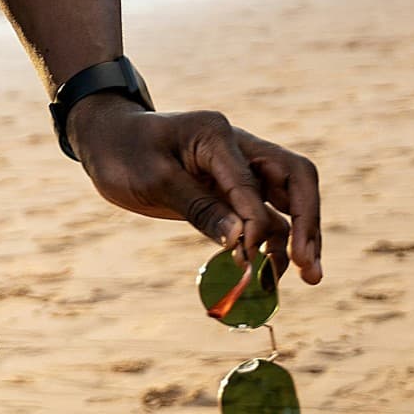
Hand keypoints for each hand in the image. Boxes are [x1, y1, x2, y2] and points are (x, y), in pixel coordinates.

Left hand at [67, 96, 322, 285]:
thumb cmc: (122, 151)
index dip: (256, 223)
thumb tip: (243, 242)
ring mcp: (238, 169)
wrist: (104, 139)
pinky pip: (264, 216)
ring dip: (298, 238)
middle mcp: (237, 149)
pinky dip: (273, 243)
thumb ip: (198, 207)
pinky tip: (273, 272)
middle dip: (307, 223)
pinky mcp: (231, 191)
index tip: (247, 259)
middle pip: (294, 181)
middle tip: (309, 267)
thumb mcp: (152, 179)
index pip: (253, 182)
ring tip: (306, 277)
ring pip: (286, 201)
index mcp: (217, 135)